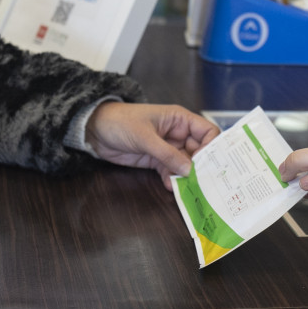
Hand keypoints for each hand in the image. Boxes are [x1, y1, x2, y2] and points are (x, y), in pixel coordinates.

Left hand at [85, 102, 219, 190]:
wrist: (94, 130)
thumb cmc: (121, 122)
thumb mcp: (145, 138)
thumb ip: (167, 154)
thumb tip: (189, 170)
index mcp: (180, 120)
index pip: (207, 132)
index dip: (212, 146)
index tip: (211, 163)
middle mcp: (178, 134)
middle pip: (199, 151)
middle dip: (202, 166)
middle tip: (204, 182)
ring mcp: (168, 148)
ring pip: (185, 164)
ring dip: (187, 176)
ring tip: (189, 188)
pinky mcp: (156, 160)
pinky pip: (170, 171)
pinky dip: (172, 180)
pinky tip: (171, 187)